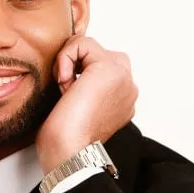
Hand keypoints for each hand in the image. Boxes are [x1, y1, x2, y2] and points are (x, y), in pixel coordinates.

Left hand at [36, 35, 138, 173]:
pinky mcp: (110, 67)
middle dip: (75, 67)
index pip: (99, 67)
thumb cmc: (66, 137)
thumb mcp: (81, 105)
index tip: (71, 99)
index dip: (77, 75)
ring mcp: (123, 76)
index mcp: (124, 98)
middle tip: (67, 93)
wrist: (69, 150)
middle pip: (95, 54)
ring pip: (88, 47)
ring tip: (68, 91)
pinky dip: (65, 58)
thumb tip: (73, 70)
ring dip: (70, 65)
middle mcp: (128, 87)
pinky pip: (81, 43)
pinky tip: (66, 84)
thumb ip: (87, 85)